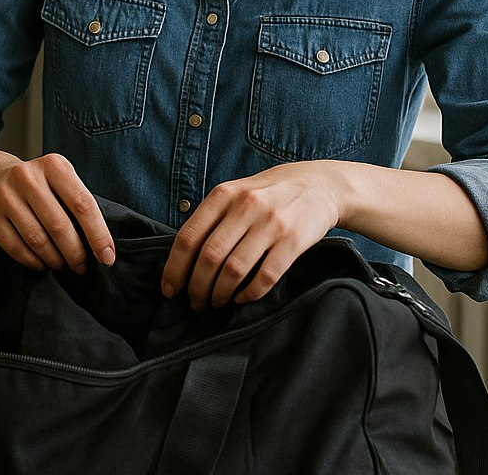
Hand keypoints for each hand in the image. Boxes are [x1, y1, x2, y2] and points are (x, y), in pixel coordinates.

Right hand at [0, 151, 115, 274]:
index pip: (82, 204)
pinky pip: (16, 248)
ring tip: (62, 264)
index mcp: (53, 165)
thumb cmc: (36, 185)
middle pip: (59, 225)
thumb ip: (77, 204)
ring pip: (38, 240)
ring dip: (55, 260)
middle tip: (82, 267)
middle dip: (75, 253)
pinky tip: (41, 263)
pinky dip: (33, 262)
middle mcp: (27, 176)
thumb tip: (101, 245)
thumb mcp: (59, 180)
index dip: (98, 235)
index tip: (107, 257)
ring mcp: (4, 195)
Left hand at [161, 161, 347, 309]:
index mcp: (223, 195)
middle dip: (197, 287)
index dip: (174, 268)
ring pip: (234, 270)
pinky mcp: (294, 241)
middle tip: (195, 303)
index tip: (169, 289)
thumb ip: (211, 219)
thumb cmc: (267, 194)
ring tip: (216, 302)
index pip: (188, 237)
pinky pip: (265, 277)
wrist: (318, 184)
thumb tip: (182, 259)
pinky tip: (241, 298)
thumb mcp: (235, 193)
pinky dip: (249, 294)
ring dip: (220, 293)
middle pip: (209, 257)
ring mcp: (271, 224)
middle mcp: (245, 207)